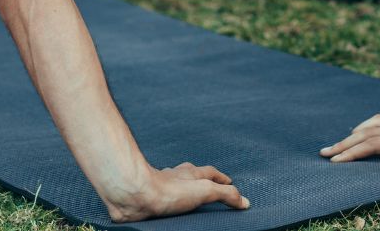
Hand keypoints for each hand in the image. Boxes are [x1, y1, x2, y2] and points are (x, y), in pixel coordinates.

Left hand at [105, 163, 248, 222]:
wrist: (134, 194)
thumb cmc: (168, 191)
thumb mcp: (205, 191)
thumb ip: (226, 195)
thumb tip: (245, 201)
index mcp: (190, 173)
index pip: (210, 173)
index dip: (221, 178)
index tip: (229, 181)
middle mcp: (175, 176)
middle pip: (191, 175)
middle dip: (200, 179)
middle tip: (209, 185)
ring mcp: (160, 186)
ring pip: (173, 184)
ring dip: (181, 188)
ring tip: (186, 197)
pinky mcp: (148, 198)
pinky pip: (160, 198)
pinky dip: (165, 201)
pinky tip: (164, 207)